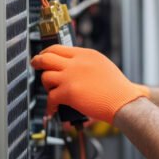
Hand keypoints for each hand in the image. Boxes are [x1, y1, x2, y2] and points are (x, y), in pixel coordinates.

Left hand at [31, 45, 146, 123]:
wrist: (124, 101)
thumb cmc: (118, 89)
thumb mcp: (103, 66)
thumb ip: (86, 64)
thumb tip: (72, 68)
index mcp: (86, 54)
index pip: (59, 48)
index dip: (47, 53)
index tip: (44, 58)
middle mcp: (77, 62)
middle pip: (47, 57)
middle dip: (38, 62)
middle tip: (35, 65)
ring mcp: (71, 76)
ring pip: (45, 76)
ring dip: (46, 86)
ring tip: (52, 91)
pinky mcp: (68, 92)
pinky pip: (50, 97)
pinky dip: (50, 105)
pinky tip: (53, 109)